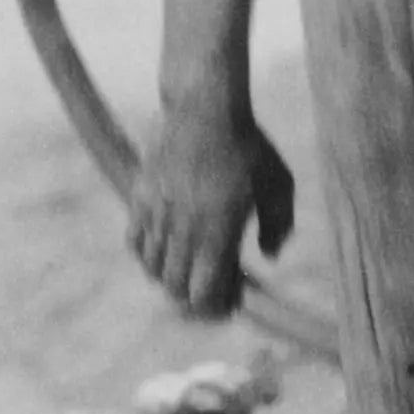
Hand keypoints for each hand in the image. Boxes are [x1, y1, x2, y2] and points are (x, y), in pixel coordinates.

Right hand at [129, 100, 294, 317]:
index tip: (230, 298)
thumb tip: (267, 258)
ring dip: (170, 276)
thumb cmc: (249, 147)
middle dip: (193, 295)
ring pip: (153, 268)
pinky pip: (134, 243)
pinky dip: (147, 254)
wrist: (204, 108)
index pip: (203, 293)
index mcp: (218, 231)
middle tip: (210, 287)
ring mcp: (157, 214)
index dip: (215, 305)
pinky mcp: (140, 197)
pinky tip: (165, 247)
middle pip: (175, 288)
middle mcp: (183, 228)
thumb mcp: (280, 184)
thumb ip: (279, 227)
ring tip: (189, 266)